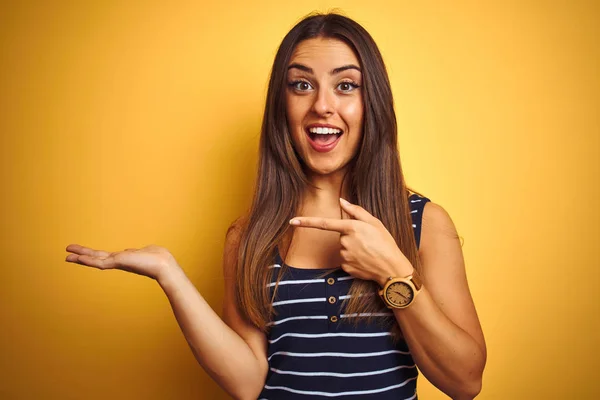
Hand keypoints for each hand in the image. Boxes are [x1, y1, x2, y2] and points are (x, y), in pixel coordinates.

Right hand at [65, 244, 179, 281]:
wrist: (164, 265)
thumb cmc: (158, 258)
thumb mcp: (143, 251)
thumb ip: (133, 252)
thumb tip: (129, 251)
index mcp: (123, 258)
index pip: (104, 256)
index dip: (92, 255)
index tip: (81, 253)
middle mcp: (118, 261)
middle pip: (96, 258)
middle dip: (82, 255)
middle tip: (67, 253)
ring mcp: (118, 262)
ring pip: (95, 260)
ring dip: (81, 257)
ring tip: (67, 256)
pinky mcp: (119, 263)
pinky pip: (101, 262)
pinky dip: (89, 260)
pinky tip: (80, 258)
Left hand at [289, 198, 413, 286]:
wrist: (392, 269)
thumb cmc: (386, 243)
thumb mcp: (375, 223)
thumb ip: (356, 211)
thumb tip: (341, 201)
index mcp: (351, 228)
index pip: (324, 223)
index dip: (306, 222)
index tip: (292, 221)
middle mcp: (345, 241)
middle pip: (341, 236)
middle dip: (351, 236)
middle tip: (368, 241)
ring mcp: (344, 256)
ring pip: (343, 248)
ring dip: (354, 248)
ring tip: (369, 251)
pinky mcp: (346, 267)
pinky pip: (346, 260)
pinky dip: (354, 260)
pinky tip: (366, 261)